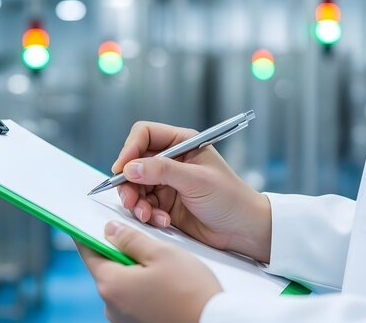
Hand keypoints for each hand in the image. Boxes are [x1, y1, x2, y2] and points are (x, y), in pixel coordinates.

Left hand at [77, 221, 221, 322]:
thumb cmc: (191, 291)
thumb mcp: (161, 253)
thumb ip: (130, 239)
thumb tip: (110, 230)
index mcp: (111, 285)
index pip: (89, 252)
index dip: (90, 234)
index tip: (93, 223)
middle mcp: (110, 305)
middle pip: (106, 268)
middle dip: (120, 252)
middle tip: (142, 241)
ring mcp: (123, 319)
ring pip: (121, 283)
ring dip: (134, 271)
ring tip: (160, 265)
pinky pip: (132, 299)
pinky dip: (142, 288)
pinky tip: (164, 284)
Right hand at [113, 121, 271, 262]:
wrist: (243, 230)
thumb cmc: (230, 199)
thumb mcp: (196, 180)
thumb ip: (162, 171)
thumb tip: (129, 168)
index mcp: (182, 143)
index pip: (144, 134)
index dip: (130, 149)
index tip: (122, 168)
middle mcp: (171, 160)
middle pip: (133, 163)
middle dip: (129, 183)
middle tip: (130, 200)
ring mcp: (166, 182)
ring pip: (134, 186)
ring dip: (137, 202)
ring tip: (147, 215)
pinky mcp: (164, 203)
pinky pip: (143, 205)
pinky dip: (147, 214)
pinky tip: (162, 221)